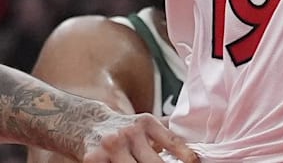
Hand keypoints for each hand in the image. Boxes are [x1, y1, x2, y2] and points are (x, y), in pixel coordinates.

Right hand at [81, 113, 197, 162]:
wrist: (87, 123)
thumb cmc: (123, 128)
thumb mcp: (144, 124)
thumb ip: (164, 133)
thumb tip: (195, 145)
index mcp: (145, 123)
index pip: (171, 142)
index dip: (186, 156)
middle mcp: (128, 134)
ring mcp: (111, 148)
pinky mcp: (93, 159)